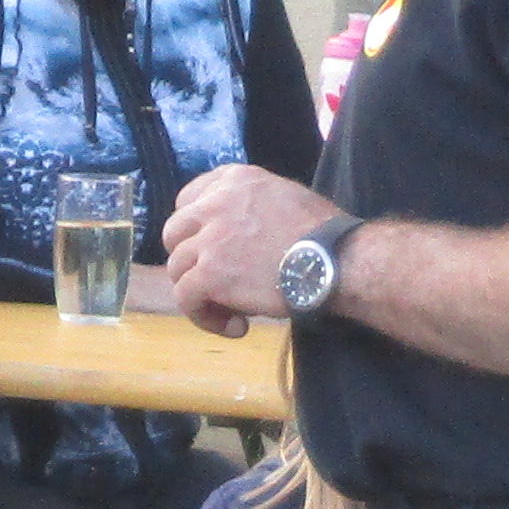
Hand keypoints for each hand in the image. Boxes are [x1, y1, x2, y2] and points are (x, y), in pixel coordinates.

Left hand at [162, 164, 327, 335]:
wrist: (334, 261)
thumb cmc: (324, 234)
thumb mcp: (285, 197)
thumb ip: (253, 206)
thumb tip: (244, 233)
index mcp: (235, 180)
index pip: (189, 199)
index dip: (195, 229)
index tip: (209, 250)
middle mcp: (215, 203)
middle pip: (174, 232)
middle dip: (189, 259)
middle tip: (214, 282)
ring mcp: (208, 239)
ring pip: (177, 268)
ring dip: (199, 293)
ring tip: (232, 313)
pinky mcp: (208, 274)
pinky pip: (186, 298)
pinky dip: (205, 317)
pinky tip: (238, 327)